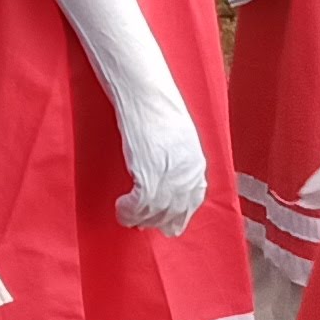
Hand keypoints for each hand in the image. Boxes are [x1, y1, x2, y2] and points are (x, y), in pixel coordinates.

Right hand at [108, 77, 210, 234]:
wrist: (146, 97)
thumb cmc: (159, 111)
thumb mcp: (181, 139)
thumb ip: (181, 162)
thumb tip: (170, 179)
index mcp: (198, 167)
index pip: (191, 203)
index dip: (176, 216)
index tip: (163, 222)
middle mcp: (187, 176)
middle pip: (174, 212)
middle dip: (156, 221)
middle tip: (140, 223)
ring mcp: (168, 177)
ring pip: (155, 212)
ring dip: (138, 218)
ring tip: (126, 216)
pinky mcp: (148, 174)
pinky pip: (140, 205)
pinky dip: (128, 210)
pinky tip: (121, 207)